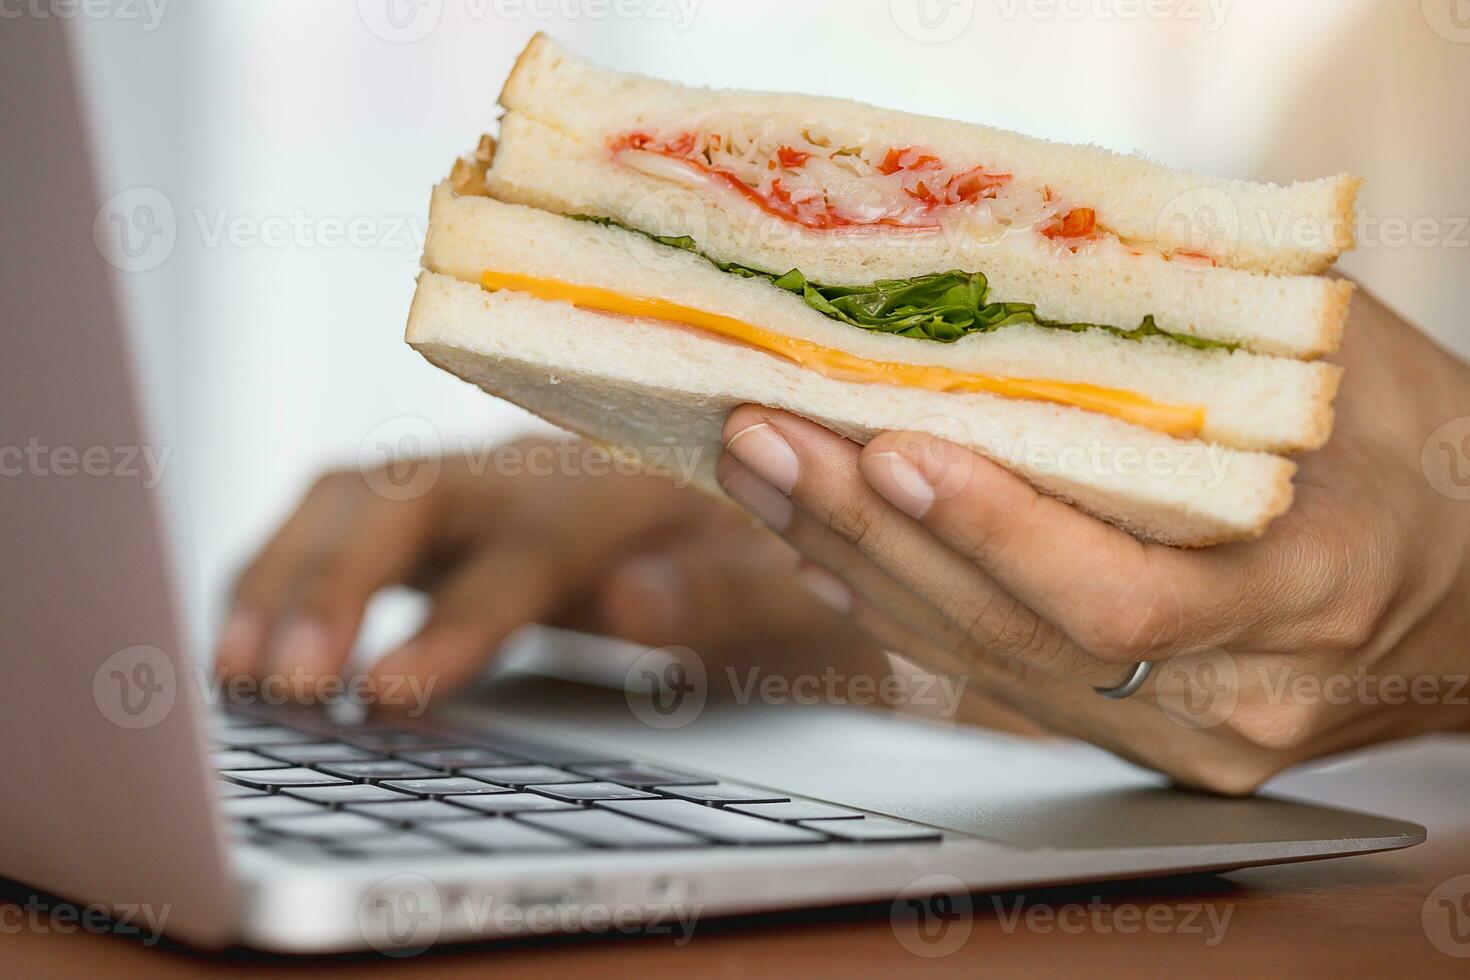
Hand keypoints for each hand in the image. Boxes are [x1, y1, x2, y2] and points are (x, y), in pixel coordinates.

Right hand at [214, 438, 886, 705]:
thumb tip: (632, 606)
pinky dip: (290, 572)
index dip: (457, 619)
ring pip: (360, 493)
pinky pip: (350, 521)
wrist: (785, 524)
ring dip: (290, 574)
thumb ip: (726, 598)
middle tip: (283, 685)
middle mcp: (545, 467)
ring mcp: (489, 484)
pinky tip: (254, 641)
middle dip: (337, 584)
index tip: (388, 693)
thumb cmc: (794, 569)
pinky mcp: (454, 516)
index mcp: (633, 483)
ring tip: (238, 673)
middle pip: (414, 493)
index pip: (531, 546)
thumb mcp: (800, 597)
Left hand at [716, 285, 1469, 793]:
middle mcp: (1232, 692)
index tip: (895, 451)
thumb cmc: (1429, 471)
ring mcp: (1177, 735)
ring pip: (983, 660)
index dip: (998, 532)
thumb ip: (1204, 343)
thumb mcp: (1347, 376)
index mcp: (1308, 593)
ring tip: (762, 474)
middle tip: (768, 436)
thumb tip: (1042, 266)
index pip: (1125, 598)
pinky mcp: (1134, 738)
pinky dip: (898, 606)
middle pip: (1015, 633)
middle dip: (869, 530)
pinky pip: (993, 677)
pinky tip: (821, 548)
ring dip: (855, 563)